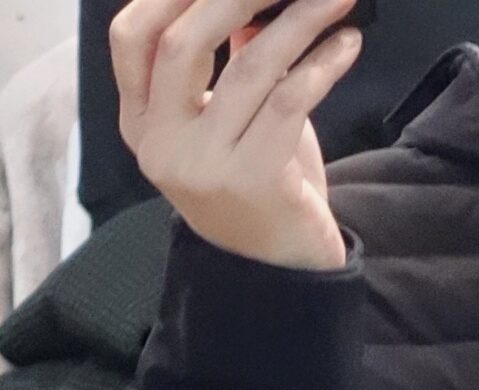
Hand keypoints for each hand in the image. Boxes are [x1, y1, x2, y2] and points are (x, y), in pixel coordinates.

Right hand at [109, 0, 362, 271]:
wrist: (282, 274)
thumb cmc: (258, 188)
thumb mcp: (230, 122)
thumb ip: (227, 65)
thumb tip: (248, 5)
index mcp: (142, 125)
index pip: (131, 38)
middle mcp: (164, 146)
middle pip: (182, 42)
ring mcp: (206, 166)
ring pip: (249, 66)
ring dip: (298, 21)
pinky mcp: (255, 181)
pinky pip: (290, 101)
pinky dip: (323, 65)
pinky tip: (347, 44)